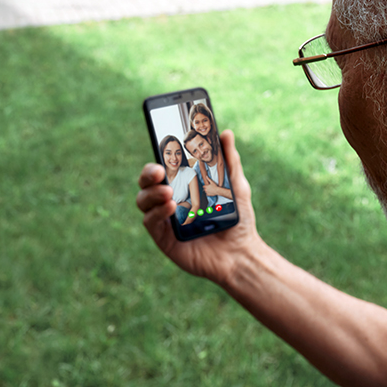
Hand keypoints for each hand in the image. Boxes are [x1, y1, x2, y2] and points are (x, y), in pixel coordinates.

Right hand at [136, 130, 260, 285]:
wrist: (242, 253)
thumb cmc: (238, 219)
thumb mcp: (236, 186)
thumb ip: (229, 161)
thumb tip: (226, 133)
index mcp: (184, 185)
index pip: (164, 166)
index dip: (159, 155)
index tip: (162, 144)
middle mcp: (170, 200)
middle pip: (148, 182)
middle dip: (148, 173)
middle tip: (159, 170)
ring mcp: (165, 220)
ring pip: (144, 201)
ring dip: (152, 193)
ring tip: (168, 191)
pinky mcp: (164, 239)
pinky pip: (151, 222)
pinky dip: (157, 212)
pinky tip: (170, 206)